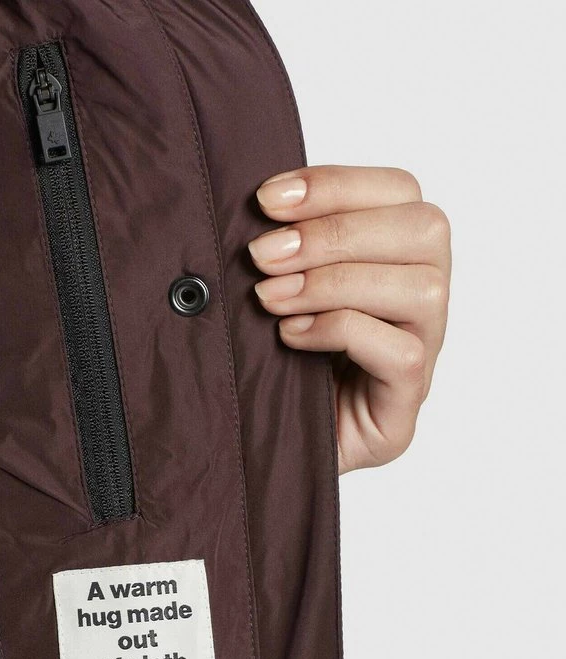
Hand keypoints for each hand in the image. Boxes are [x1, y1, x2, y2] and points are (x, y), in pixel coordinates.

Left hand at [248, 166, 450, 473]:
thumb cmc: (268, 365)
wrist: (261, 452)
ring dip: (335, 283)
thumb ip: (282, 245)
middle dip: (333, 233)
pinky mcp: (404, 405)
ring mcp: (423, 354)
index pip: (400, 191)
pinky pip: (402, 352)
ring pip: (422, 288)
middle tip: (262, 256)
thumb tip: (256, 203)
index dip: (335, 184)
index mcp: (397, 258)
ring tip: (270, 299)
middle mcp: (422, 303)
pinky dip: (342, 332)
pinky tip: (291, 338)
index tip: (266, 199)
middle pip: (424, 228)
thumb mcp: (270, 290)